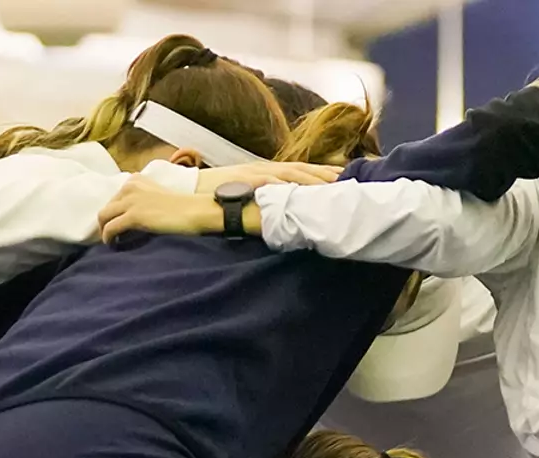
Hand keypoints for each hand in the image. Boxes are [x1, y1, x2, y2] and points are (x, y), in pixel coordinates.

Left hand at [98, 177, 216, 242]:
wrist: (194, 211)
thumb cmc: (183, 208)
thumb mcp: (158, 195)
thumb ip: (144, 199)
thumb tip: (136, 215)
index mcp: (135, 180)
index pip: (115, 198)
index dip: (113, 213)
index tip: (115, 225)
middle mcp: (130, 187)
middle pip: (107, 207)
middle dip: (105, 222)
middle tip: (110, 236)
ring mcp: (131, 201)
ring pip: (104, 216)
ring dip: (104, 231)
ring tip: (110, 241)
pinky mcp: (133, 216)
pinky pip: (111, 228)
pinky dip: (108, 238)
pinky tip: (113, 245)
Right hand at [194, 162, 341, 194]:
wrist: (190, 193)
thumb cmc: (218, 196)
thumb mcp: (248, 195)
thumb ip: (267, 198)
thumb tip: (284, 208)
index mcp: (267, 171)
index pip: (300, 170)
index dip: (322, 173)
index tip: (344, 178)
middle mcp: (264, 168)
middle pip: (300, 169)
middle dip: (324, 174)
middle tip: (347, 181)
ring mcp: (254, 173)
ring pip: (288, 173)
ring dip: (310, 179)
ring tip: (330, 186)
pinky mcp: (243, 181)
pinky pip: (265, 183)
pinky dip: (281, 185)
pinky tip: (295, 190)